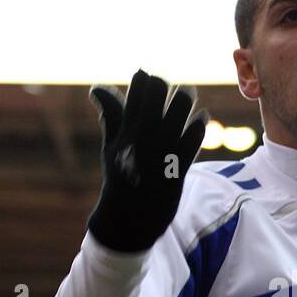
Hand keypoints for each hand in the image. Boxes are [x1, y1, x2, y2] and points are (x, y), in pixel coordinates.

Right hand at [87, 69, 207, 251]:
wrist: (129, 218)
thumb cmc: (120, 178)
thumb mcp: (111, 146)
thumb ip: (111, 115)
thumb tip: (97, 87)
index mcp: (126, 128)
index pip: (137, 87)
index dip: (144, 78)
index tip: (147, 81)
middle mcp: (143, 134)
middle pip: (158, 89)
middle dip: (163, 84)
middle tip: (169, 89)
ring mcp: (162, 148)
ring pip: (181, 106)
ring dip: (185, 96)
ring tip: (186, 96)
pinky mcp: (179, 164)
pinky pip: (195, 135)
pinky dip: (199, 124)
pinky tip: (200, 121)